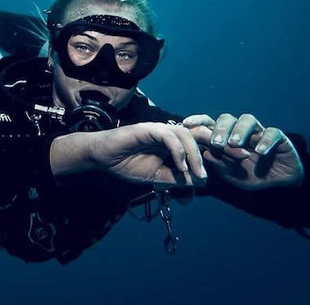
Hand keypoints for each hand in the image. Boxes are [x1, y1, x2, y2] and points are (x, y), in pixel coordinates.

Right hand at [90, 122, 207, 186]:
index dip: (204, 154)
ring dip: (193, 153)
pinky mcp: (147, 129)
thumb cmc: (126, 164)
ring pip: (183, 134)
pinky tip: (180, 165)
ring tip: (195, 172)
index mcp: (169, 142)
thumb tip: (200, 181)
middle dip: (202, 155)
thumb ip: (177, 178)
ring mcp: (156, 129)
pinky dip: (178, 151)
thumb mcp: (157, 177)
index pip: (193, 142)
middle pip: (193, 136)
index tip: (207, 176)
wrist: (103, 158)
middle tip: (204, 176)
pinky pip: (168, 136)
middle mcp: (166, 133)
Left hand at [183, 113, 303, 189]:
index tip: (186, 123)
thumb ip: (218, 164)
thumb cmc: (250, 174)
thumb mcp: (231, 173)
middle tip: (216, 143)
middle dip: (220, 129)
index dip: (198, 120)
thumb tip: (203, 152)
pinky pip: (272, 133)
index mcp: (226, 137)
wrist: (278, 183)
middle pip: (227, 119)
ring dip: (239, 130)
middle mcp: (241, 131)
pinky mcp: (278, 137)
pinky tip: (260, 151)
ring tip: (235, 144)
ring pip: (247, 120)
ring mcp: (259, 132)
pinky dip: (266, 141)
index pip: (210, 123)